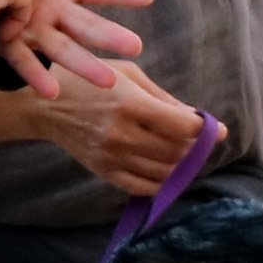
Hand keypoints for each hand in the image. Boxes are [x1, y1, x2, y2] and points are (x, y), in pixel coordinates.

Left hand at [0, 0, 149, 97]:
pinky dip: (36, 75)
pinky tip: (51, 90)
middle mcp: (59, 11)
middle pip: (87, 25)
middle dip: (110, 36)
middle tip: (136, 46)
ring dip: (85, 65)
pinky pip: (24, 60)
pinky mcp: (10, 42)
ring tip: (108, 82)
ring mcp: (37, 30)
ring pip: (63, 48)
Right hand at [0, 65, 203, 197]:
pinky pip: (143, 187)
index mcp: (130, 104)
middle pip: (176, 151)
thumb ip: (164, 98)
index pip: (181, 126)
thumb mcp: (129, 75)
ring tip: (184, 153)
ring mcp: (112, 157)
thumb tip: (195, 119)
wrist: (45, 105)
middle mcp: (122, 135)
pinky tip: (165, 170)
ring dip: (181, 165)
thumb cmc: (90, 81)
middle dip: (194, 146)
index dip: (205, 129)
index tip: (217, 129)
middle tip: (198, 140)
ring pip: (164, 172)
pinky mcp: (104, 172)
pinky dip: (161, 182)